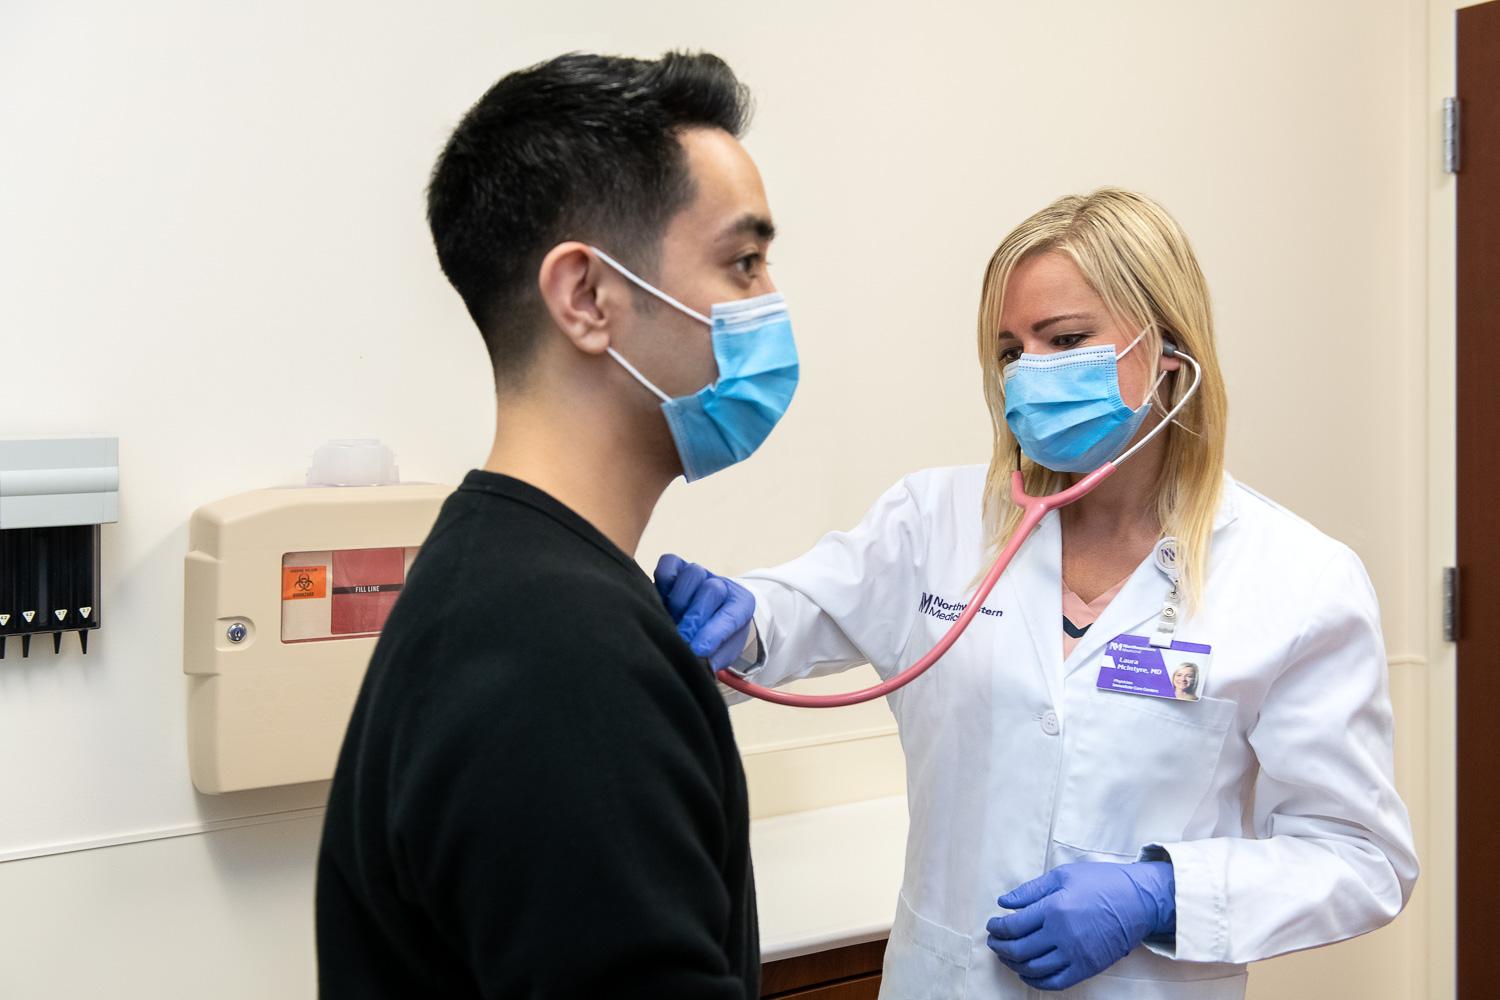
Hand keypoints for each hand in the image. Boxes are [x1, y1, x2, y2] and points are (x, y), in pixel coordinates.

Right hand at [653, 555, 755, 671]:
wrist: (704, 619)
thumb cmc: (714, 639)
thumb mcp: (720, 653)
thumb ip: (712, 658)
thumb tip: (696, 661)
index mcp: (740, 605)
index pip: (732, 615)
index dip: (714, 633)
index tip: (699, 650)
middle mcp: (721, 585)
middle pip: (712, 590)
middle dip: (695, 618)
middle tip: (683, 639)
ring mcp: (698, 573)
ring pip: (691, 574)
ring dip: (679, 601)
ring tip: (672, 620)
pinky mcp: (677, 566)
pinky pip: (669, 564)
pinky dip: (663, 581)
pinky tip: (661, 601)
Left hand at [985, 861, 1174, 991]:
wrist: (1139, 901)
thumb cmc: (1100, 883)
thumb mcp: (1063, 876)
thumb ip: (1030, 890)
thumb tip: (1003, 902)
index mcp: (1054, 909)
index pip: (1013, 926)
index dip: (997, 928)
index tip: (992, 925)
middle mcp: (1062, 935)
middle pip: (1019, 950)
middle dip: (1000, 947)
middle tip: (993, 942)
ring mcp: (1076, 954)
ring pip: (1034, 968)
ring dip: (1014, 964)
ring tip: (1007, 956)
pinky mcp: (1088, 968)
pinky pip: (1055, 982)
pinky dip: (1036, 981)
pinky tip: (1027, 973)